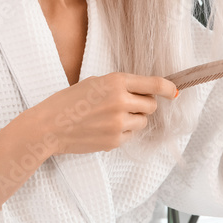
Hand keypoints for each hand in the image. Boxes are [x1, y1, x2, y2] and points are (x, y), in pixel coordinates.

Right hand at [32, 73, 177, 154]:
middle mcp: (120, 101)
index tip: (174, 91)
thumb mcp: (94, 83)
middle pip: (151, 105)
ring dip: (134, 119)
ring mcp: (118, 123)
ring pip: (142, 122)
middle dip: (144, 105)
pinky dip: (123, 132)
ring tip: (111, 117)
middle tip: (128, 105)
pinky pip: (130, 135)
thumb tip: (145, 91)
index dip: (167, 88)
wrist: (48, 126)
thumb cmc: (67, 102)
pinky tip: (104, 128)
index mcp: (115, 82)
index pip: (153, 84)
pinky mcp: (115, 140)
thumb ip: (119, 85)